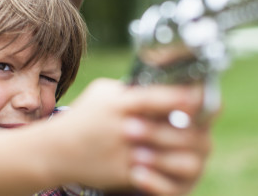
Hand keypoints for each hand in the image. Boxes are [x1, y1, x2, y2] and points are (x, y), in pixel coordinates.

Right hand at [50, 78, 213, 194]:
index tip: (197, 97)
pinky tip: (169, 166)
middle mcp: (123, 128)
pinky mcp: (122, 173)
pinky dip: (163, 171)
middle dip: (188, 130)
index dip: (180, 98)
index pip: (155, 98)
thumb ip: (131, 89)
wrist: (57, 150)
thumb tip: (161, 82)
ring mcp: (123, 153)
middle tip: (200, 127)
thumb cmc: (84, 116)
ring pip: (165, 155)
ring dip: (180, 152)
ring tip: (190, 148)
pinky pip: (153, 174)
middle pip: (167, 130)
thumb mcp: (103, 93)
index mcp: (120, 104)